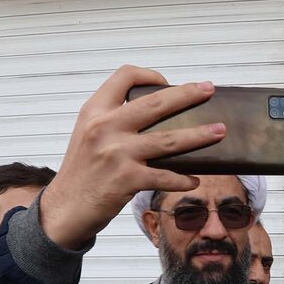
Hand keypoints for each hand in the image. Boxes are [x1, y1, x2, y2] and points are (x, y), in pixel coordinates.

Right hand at [37, 65, 226, 249]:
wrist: (64, 209)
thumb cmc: (81, 172)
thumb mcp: (88, 135)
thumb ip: (113, 120)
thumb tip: (156, 112)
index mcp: (95, 111)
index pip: (125, 76)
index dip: (150, 75)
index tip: (167, 82)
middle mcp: (105, 127)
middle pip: (156, 103)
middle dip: (188, 94)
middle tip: (208, 90)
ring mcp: (117, 153)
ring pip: (169, 139)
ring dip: (199, 135)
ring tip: (219, 131)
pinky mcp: (127, 180)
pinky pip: (165, 177)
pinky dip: (182, 179)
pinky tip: (193, 179)